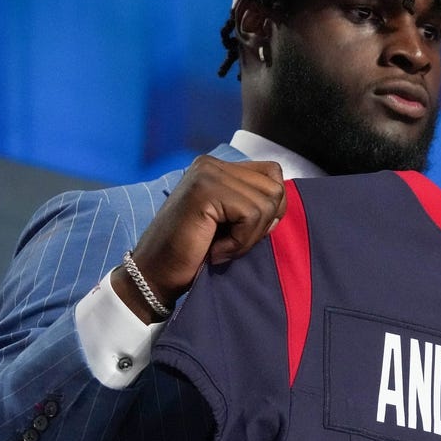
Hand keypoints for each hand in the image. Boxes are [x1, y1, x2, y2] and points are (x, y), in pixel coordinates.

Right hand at [112, 156, 286, 322]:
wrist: (155, 277)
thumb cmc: (194, 254)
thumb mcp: (230, 222)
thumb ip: (253, 202)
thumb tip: (285, 198)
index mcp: (218, 167)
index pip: (273, 174)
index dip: (272, 208)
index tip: (245, 233)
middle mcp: (211, 163)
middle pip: (275, 187)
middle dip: (263, 224)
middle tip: (231, 242)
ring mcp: (207, 174)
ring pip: (267, 202)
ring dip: (249, 237)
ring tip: (220, 247)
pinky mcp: (205, 190)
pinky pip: (251, 215)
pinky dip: (240, 242)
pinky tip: (215, 250)